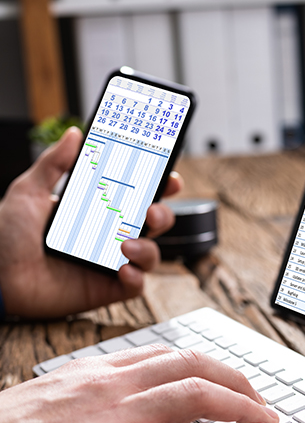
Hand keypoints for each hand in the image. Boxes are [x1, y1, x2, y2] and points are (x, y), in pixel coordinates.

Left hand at [0, 128, 181, 317]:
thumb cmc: (7, 237)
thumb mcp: (28, 192)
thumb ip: (53, 164)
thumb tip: (73, 134)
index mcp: (98, 211)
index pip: (137, 197)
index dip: (159, 188)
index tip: (170, 178)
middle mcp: (109, 235)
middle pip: (153, 224)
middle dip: (163, 214)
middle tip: (150, 211)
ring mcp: (110, 262)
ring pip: (151, 254)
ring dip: (148, 248)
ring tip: (126, 245)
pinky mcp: (107, 288)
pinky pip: (136, 285)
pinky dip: (136, 278)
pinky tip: (123, 270)